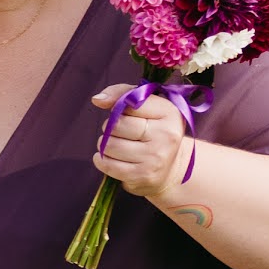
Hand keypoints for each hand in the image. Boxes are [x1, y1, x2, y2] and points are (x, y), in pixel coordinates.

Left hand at [90, 84, 193, 201]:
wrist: (170, 168)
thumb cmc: (153, 130)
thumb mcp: (147, 106)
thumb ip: (123, 94)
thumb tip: (97, 99)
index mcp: (170, 113)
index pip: (130, 102)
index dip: (119, 107)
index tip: (123, 113)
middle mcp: (166, 135)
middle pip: (117, 125)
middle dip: (110, 127)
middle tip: (118, 131)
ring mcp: (156, 157)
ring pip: (109, 145)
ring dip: (105, 144)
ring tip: (116, 144)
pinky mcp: (143, 175)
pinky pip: (108, 164)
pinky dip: (101, 160)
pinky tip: (110, 157)